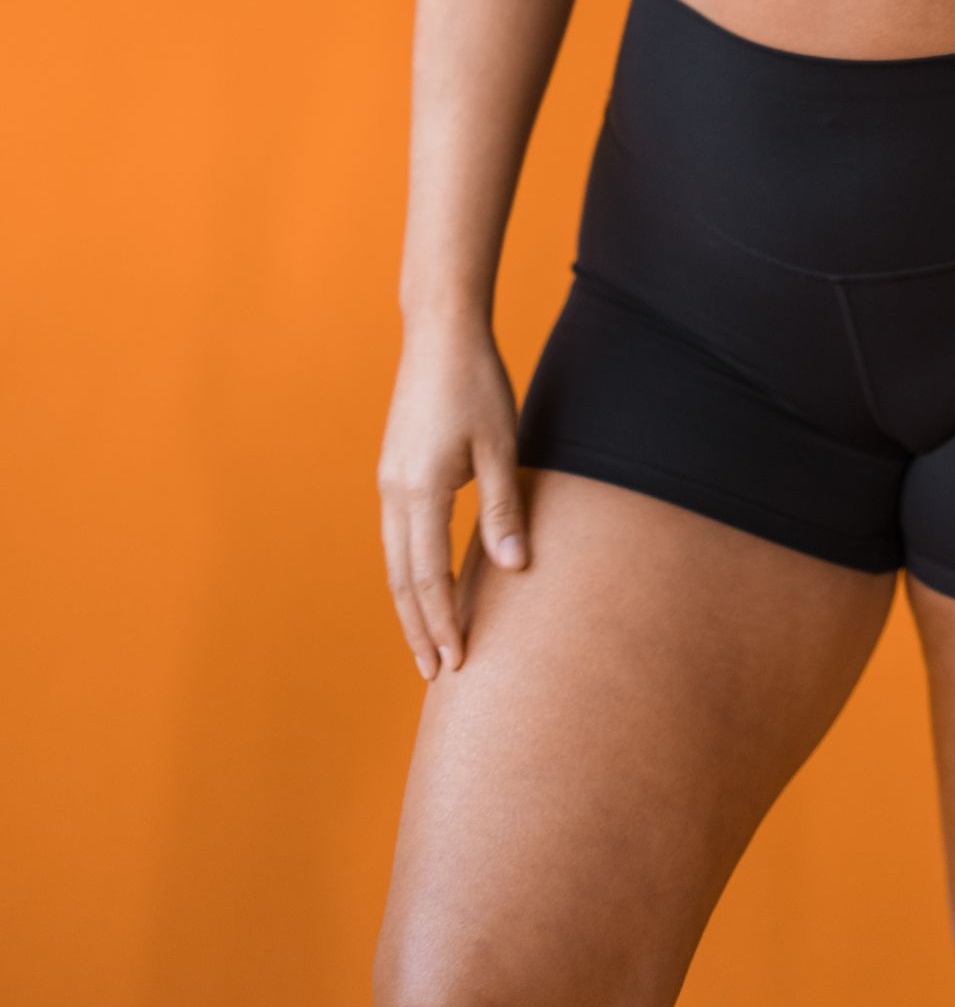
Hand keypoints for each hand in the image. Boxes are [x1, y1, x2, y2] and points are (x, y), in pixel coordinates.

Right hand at [376, 320, 530, 681]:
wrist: (440, 332)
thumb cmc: (477, 384)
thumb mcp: (500, 446)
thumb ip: (503, 510)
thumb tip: (514, 569)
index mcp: (420, 491)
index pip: (428, 577)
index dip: (443, 622)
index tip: (457, 662)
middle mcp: (395, 492)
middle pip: (402, 579)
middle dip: (418, 629)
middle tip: (435, 674)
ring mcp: (389, 480)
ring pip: (394, 560)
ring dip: (410, 604)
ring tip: (426, 642)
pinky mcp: (394, 469)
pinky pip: (396, 535)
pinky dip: (407, 571)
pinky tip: (422, 583)